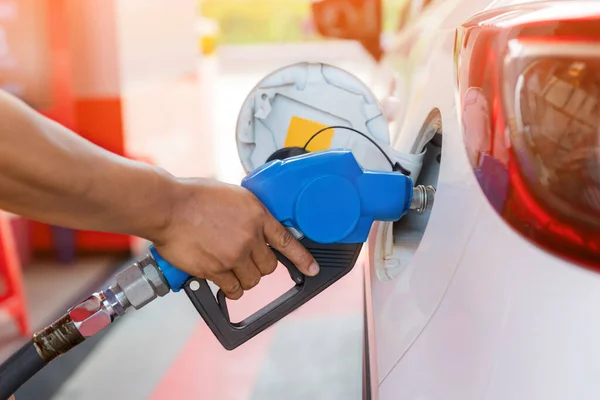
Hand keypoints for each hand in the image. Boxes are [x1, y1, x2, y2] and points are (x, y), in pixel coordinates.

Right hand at [153, 178, 318, 298]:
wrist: (168, 206)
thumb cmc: (195, 197)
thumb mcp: (234, 196)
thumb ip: (251, 214)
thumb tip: (259, 230)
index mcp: (258, 215)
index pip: (288, 241)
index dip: (303, 258)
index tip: (312, 269)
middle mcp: (250, 236)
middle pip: (269, 267)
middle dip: (259, 265)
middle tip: (244, 257)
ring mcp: (234, 255)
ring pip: (252, 280)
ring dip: (244, 277)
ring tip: (228, 264)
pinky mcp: (216, 270)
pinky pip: (233, 289)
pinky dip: (229, 288)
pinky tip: (222, 276)